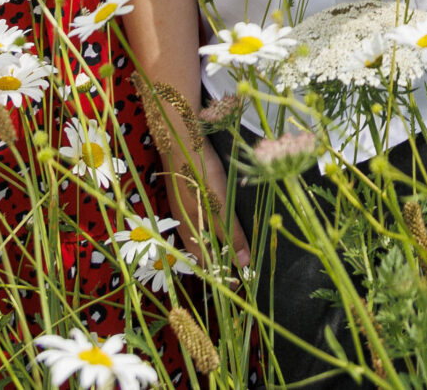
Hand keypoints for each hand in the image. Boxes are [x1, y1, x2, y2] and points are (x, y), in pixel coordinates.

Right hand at [169, 138, 250, 267]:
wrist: (183, 142)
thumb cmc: (202, 178)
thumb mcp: (220, 209)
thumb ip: (231, 235)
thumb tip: (244, 263)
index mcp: (189, 232)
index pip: (204, 263)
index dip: (221, 273)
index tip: (237, 283)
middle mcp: (184, 223)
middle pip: (202, 250)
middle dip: (220, 260)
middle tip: (241, 265)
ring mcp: (184, 207)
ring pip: (201, 234)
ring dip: (217, 243)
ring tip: (235, 247)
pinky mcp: (187, 192)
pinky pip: (201, 218)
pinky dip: (213, 226)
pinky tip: (222, 219)